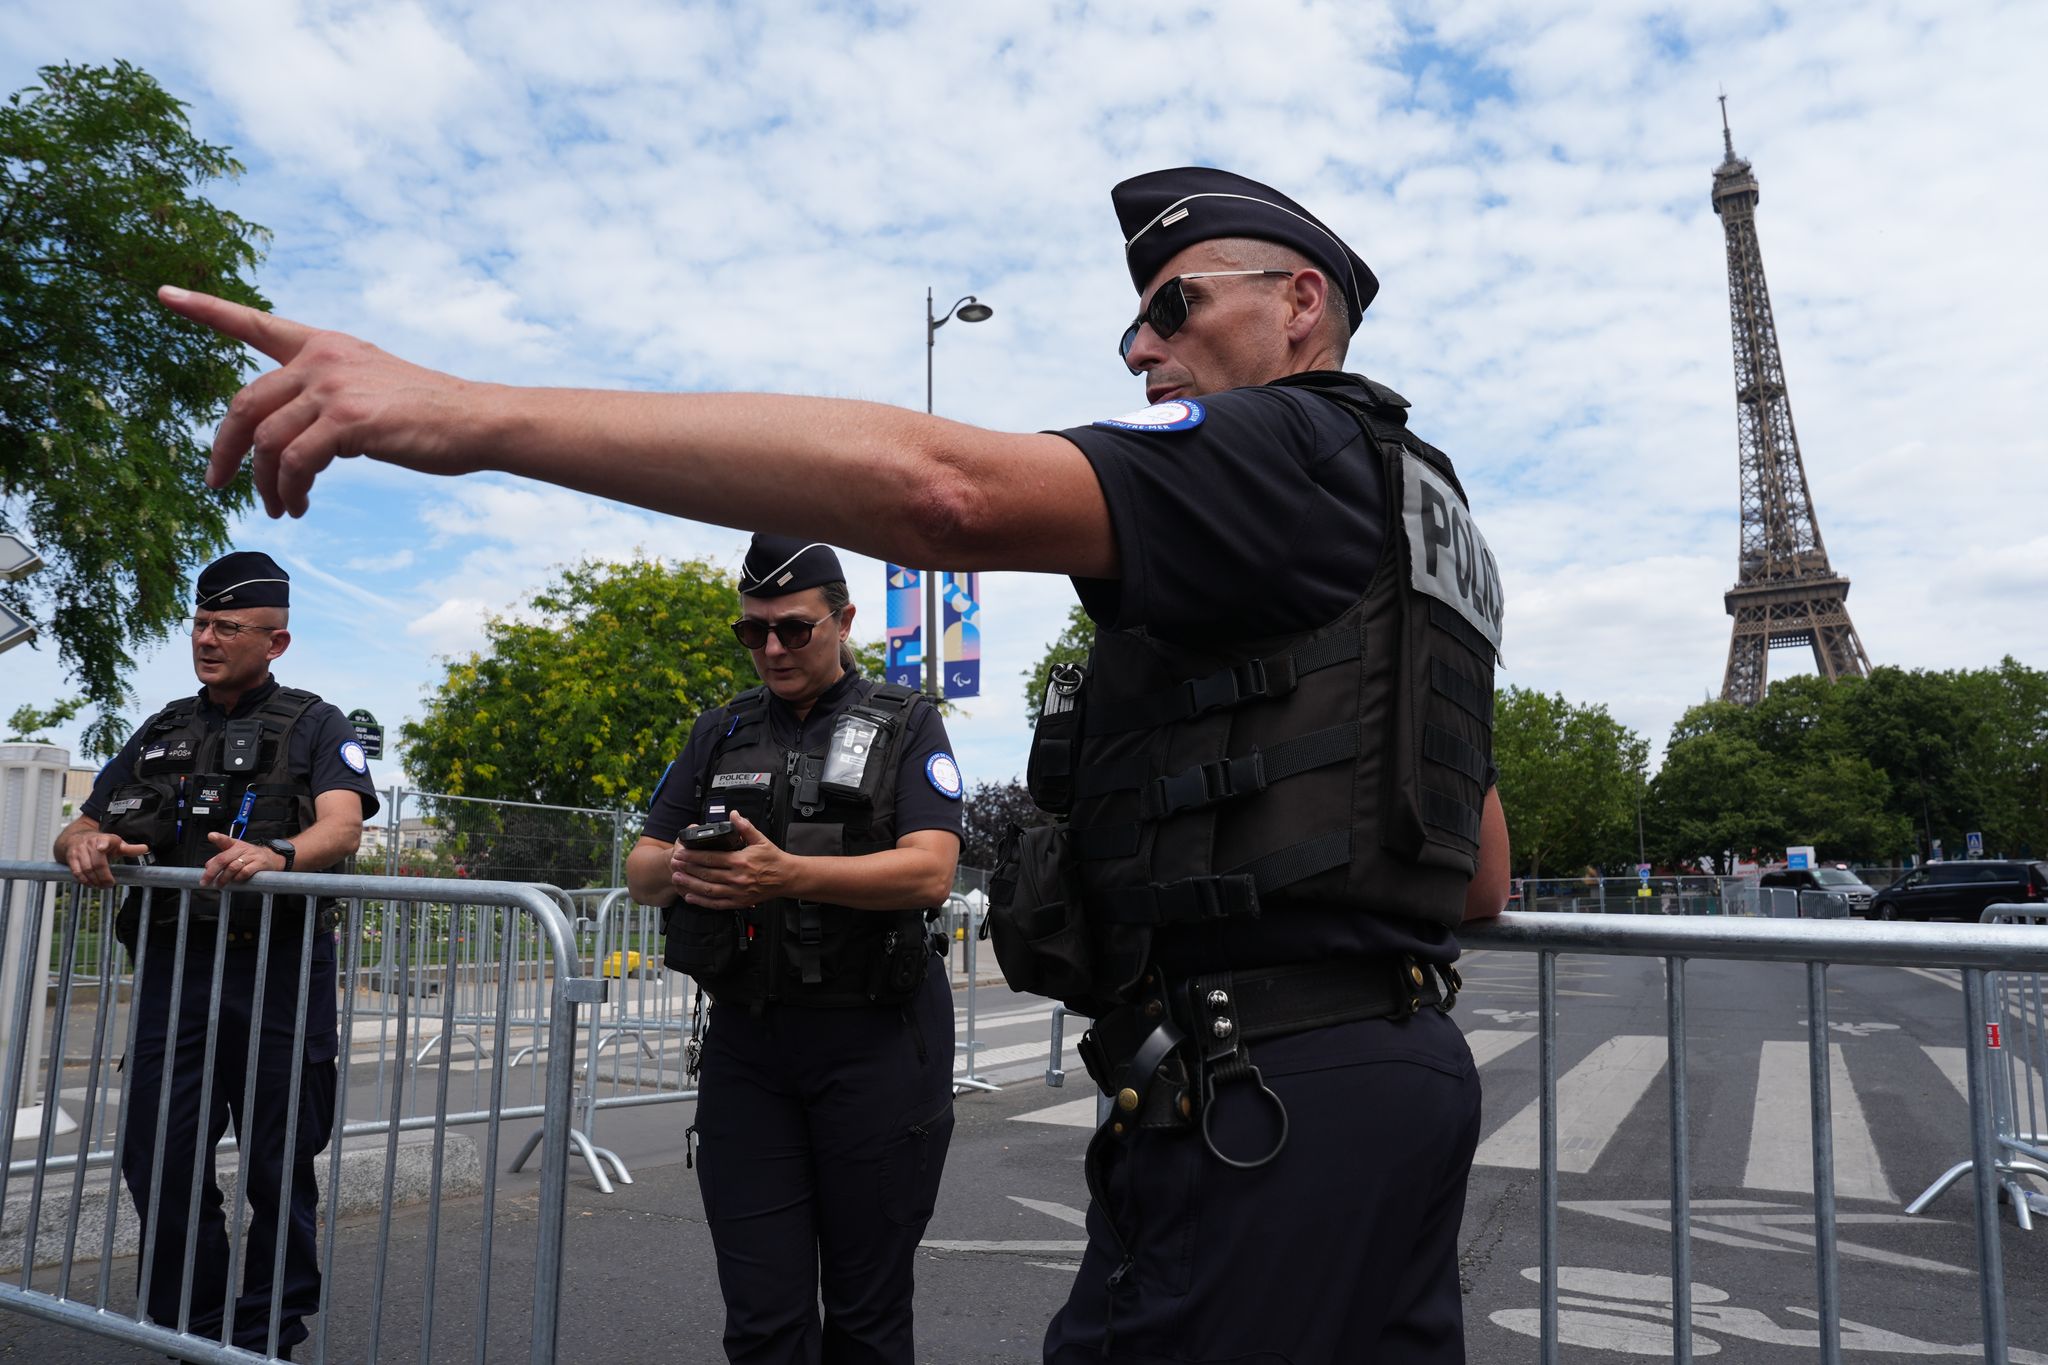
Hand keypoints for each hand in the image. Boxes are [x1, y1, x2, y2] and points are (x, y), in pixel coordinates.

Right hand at [62, 832, 148, 888]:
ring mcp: (79, 851)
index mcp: (104, 839)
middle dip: (103, 876)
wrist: (76, 837)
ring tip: (101, 886)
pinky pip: (77, 872)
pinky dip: (84, 880)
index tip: (102, 848)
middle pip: (96, 863)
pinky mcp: (70, 858)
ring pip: (86, 869)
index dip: (103, 844)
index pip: (103, 841)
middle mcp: (90, 844)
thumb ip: (130, 849)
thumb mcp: (116, 844)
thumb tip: (145, 849)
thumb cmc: (100, 842)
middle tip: (109, 884)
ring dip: (94, 880)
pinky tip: (91, 884)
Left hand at [156, 286, 481, 518]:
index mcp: (326, 345)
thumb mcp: (372, 387)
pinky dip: (290, 491)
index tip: (164, 296)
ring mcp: (334, 387)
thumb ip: (328, 395)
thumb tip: (293, 436)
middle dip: (223, 450)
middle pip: (244, 404)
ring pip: (266, 441)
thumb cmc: (430, 413)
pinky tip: (299, 506)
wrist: (476, 420)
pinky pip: (295, 462)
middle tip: (216, 484)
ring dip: (264, 484)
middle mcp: (323, 359)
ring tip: (279, 508)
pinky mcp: (347, 421)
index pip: (255, 323)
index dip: (207, 309)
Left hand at [201, 833, 284, 886]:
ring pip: (233, 867)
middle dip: (212, 872)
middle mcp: (243, 849)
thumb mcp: (237, 853)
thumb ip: (222, 858)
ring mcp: (251, 856)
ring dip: (223, 877)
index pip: (226, 840)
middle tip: (205, 881)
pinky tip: (235, 880)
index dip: (218, 838)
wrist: (273, 858)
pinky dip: (238, 878)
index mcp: (235, 845)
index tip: (211, 836)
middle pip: (223, 859)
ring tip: (219, 884)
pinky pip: (245, 872)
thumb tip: (208, 866)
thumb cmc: (251, 857)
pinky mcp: (260, 864)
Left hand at [670, 813, 793, 909]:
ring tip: (677, 878)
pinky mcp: (738, 902)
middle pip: (706, 873)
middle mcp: (737, 878)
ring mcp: (737, 892)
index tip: (681, 852)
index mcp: (740, 861)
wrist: (787, 878)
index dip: (693, 855)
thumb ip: (745, 827)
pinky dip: (702, 902)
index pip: (711, 858)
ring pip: (708, 889)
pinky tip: (690, 897)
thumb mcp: (761, 839)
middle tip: (674, 863)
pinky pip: (716, 904)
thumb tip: (733, 814)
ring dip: (690, 884)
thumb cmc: (774, 859)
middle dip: (687, 868)